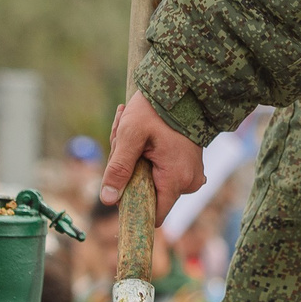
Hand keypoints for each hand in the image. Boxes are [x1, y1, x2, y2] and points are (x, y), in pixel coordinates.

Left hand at [101, 91, 206, 223]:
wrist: (182, 87)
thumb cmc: (155, 109)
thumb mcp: (130, 135)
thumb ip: (118, 168)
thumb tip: (108, 200)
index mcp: (176, 179)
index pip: (154, 215)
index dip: (133, 206)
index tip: (120, 186)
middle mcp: (189, 182)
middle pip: (150, 194)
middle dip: (131, 174)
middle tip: (122, 143)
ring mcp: (192, 175)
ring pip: (154, 181)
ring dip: (137, 162)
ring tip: (133, 134)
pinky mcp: (190, 166)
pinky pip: (164, 171)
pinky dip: (149, 158)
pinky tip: (143, 137)